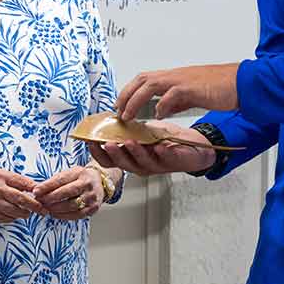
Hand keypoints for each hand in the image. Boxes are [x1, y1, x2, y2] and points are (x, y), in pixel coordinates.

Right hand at [0, 166, 44, 222]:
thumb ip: (5, 178)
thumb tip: (24, 186)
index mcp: (0, 175)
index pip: (24, 183)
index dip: (36, 190)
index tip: (43, 195)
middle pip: (23, 199)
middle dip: (36, 207)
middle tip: (44, 211)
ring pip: (14, 211)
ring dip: (23, 214)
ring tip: (27, 214)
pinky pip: (2, 218)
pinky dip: (10, 219)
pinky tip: (12, 217)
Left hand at [32, 166, 102, 220]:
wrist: (100, 182)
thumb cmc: (81, 177)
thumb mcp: (70, 173)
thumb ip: (56, 181)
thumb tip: (38, 189)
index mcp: (80, 173)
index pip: (61, 179)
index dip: (47, 186)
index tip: (36, 191)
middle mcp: (87, 185)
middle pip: (66, 193)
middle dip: (50, 198)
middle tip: (39, 201)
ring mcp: (91, 198)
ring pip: (71, 205)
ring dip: (55, 208)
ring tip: (45, 208)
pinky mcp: (92, 209)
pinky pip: (76, 215)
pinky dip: (63, 216)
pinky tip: (54, 214)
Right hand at [86, 121, 216, 176]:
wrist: (194, 146)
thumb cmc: (165, 140)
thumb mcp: (143, 133)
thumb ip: (127, 129)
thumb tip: (109, 118)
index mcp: (131, 158)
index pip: (109, 160)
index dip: (98, 153)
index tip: (90, 141)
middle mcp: (141, 165)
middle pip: (123, 164)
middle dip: (115, 154)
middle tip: (107, 143)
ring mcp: (157, 166)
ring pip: (142, 163)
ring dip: (135, 152)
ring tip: (129, 141)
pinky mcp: (174, 162)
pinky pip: (166, 159)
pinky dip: (162, 152)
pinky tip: (158, 145)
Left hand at [114, 64, 240, 119]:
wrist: (242, 83)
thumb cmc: (220, 88)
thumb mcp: (192, 94)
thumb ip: (176, 100)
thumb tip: (161, 109)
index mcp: (174, 77)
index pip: (144, 79)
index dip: (129, 91)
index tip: (119, 105)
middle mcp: (175, 75)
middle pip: (142, 79)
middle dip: (126, 94)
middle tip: (117, 111)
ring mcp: (183, 80)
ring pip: (151, 84)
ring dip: (136, 100)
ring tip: (128, 116)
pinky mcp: (192, 88)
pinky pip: (172, 94)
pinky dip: (162, 104)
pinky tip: (158, 115)